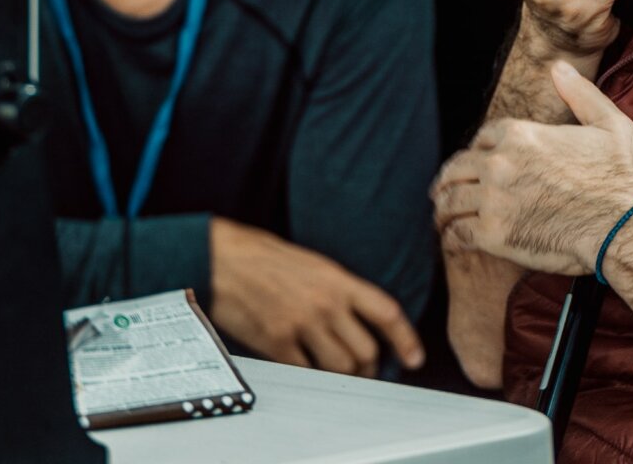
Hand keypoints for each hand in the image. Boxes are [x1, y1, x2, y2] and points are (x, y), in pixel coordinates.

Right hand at [207, 219, 423, 376]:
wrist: (218, 259)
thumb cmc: (261, 255)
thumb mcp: (311, 262)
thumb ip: (337, 288)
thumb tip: (357, 316)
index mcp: (337, 279)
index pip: (386, 312)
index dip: (406, 339)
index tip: (414, 357)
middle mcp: (325, 304)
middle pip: (367, 351)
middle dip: (370, 366)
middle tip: (366, 369)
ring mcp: (302, 325)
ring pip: (341, 368)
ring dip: (344, 376)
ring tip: (339, 372)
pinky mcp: (277, 343)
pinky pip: (307, 373)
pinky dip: (311, 376)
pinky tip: (307, 367)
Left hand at [433, 61, 632, 276]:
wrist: (622, 226)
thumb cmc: (619, 178)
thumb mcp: (609, 123)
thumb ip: (580, 94)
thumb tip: (558, 68)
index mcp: (520, 133)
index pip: (482, 138)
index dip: (480, 151)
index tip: (479, 164)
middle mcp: (499, 162)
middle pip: (457, 167)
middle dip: (451, 178)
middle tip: (445, 190)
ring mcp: (492, 198)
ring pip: (450, 200)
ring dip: (444, 207)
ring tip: (442, 216)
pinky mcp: (492, 234)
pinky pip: (456, 233)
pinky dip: (451, 236)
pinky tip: (454, 239)